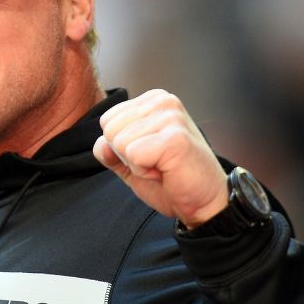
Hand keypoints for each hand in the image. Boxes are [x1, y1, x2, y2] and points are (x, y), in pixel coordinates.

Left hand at [92, 89, 228, 228]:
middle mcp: (163, 101)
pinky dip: (145, 171)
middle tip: (156, 163)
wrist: (202, 202)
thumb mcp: (129, 162)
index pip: (107, 120)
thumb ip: (109, 149)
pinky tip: (167, 171)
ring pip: (119, 143)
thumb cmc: (170, 180)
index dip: (121, 148)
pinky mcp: (175, 137)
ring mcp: (171, 117)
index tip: (150, 155)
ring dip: (137, 165)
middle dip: (127, 156)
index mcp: (153, 100)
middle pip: (110, 130)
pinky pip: (133, 155)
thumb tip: (101, 144)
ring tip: (163, 166)